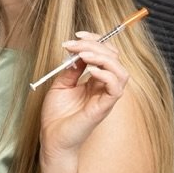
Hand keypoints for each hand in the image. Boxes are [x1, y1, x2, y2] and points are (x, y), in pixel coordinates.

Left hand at [39, 32, 130, 159]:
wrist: (52, 138)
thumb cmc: (57, 115)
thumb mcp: (61, 84)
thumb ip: (71, 68)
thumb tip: (76, 51)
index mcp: (95, 80)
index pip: (105, 54)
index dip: (95, 40)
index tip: (77, 34)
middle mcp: (103, 87)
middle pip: (114, 58)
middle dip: (95, 45)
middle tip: (73, 44)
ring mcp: (105, 97)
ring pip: (120, 71)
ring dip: (102, 57)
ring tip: (83, 55)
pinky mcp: (103, 107)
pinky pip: (116, 88)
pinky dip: (105, 75)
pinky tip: (90, 71)